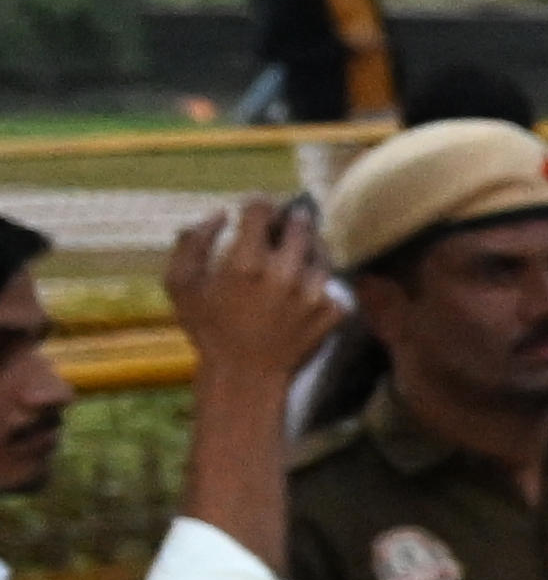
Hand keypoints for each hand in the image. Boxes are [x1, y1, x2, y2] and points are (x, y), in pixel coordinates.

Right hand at [163, 200, 331, 405]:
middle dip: (288, 221)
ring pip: (319, 250)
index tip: (254, 210)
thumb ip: (192, 241)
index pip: (262, 207)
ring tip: (286, 261)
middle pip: (300, 223)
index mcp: (246, 262)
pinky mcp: (335, 309)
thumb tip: (220, 213)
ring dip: (305, 249)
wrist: (246, 375)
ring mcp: (314, 292)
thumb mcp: (181, 284)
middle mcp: (286, 273)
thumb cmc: (207, 328)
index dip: (257, 204)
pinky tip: (299, 289)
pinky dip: (317, 279)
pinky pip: (331, 281)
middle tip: (277, 230)